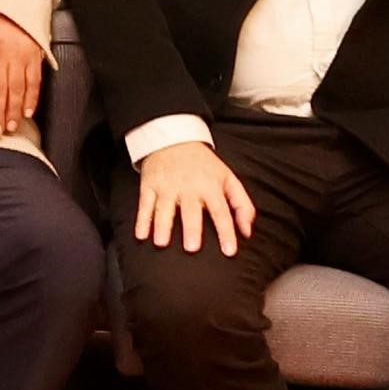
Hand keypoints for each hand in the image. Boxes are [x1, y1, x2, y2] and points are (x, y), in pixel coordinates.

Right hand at [131, 137, 256, 254]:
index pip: (221, 212)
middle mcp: (189, 187)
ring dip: (163, 226)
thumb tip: (248, 232)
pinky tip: (141, 235)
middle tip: (192, 248)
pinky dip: (142, 219)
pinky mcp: (149, 184)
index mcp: (210, 187)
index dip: (226, 232)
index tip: (230, 251)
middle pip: (191, 211)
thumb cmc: (205, 166)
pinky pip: (145, 204)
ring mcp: (167, 186)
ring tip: (162, 243)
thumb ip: (242, 205)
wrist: (174, 138)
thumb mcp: (228, 178)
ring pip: (165, 208)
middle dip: (191, 228)